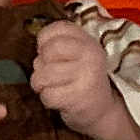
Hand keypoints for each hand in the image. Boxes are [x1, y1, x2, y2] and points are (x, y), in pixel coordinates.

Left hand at [29, 21, 112, 135]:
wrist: (102, 110)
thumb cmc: (81, 80)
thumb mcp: (78, 56)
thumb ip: (58, 44)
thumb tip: (38, 48)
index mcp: (88, 41)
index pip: (57, 29)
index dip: (44, 42)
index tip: (49, 54)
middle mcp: (90, 55)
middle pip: (47, 51)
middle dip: (40, 64)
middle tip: (48, 73)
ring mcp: (86, 76)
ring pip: (43, 75)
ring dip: (41, 85)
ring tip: (53, 87)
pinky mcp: (79, 97)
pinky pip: (48, 95)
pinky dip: (48, 100)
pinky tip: (60, 99)